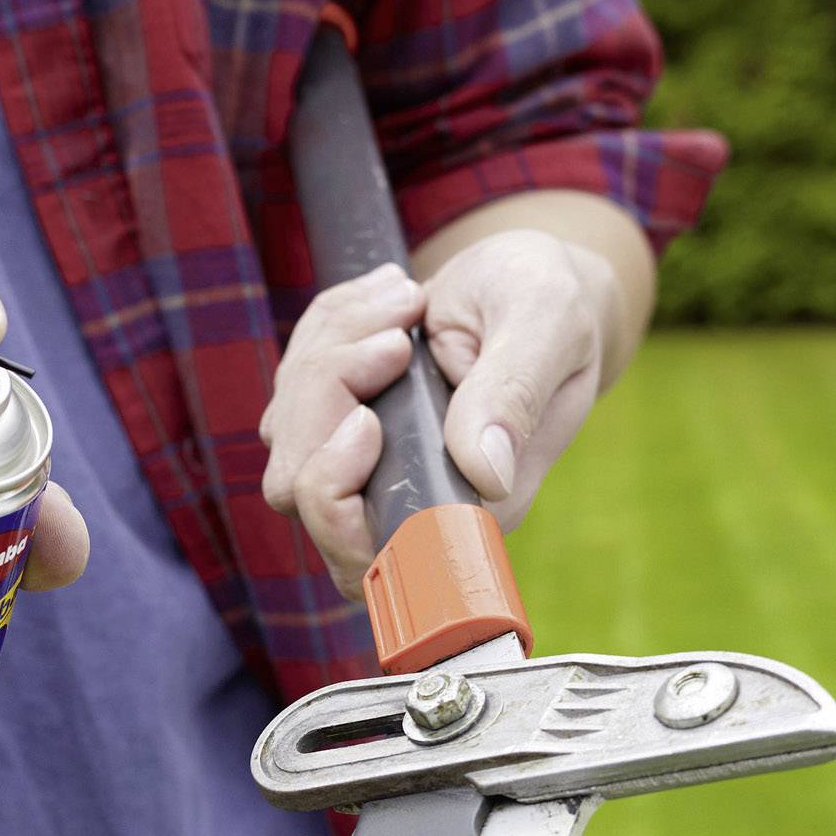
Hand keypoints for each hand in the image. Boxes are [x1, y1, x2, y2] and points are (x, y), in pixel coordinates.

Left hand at [260, 231, 617, 596]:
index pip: (362, 551)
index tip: (368, 417)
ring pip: (287, 434)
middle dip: (322, 394)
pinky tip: (384, 303)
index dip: (335, 493)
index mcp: (466, 505)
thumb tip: (486, 474)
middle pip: (300, 489)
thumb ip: (514, 397)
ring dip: (330, 347)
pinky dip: (327, 331)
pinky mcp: (340, 426)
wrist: (529, 284)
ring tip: (406, 301)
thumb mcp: (546, 327)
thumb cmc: (549, 304)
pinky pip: (290, 388)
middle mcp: (410, 500)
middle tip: (395, 332)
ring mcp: (367, 465)